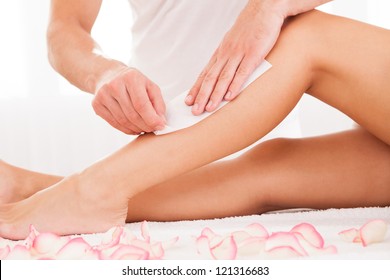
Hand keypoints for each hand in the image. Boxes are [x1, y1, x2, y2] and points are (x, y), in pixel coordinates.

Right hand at [92, 67, 165, 134]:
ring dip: (137, 129)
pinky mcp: (96, 104)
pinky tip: (134, 128)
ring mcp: (103, 95)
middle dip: (146, 126)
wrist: (107, 74)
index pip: (141, 104)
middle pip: (132, 115)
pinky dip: (126, 129)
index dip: (152, 119)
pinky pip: (114, 123)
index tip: (160, 126)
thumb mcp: (149, 85)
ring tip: (144, 128)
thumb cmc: (131, 81)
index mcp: (131, 78)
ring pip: (123, 121)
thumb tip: (161, 121)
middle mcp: (115, 85)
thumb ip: (158, 102)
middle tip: (153, 129)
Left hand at [186, 0, 284, 114]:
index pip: (205, 73)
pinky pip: (242, 72)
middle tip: (194, 110)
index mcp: (221, 52)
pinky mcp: (253, 54)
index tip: (189, 100)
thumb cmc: (250, 27)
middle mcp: (226, 54)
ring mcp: (239, 54)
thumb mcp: (234, 42)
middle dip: (201, 96)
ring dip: (215, 94)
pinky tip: (229, 97)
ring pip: (223, 77)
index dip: (196, 88)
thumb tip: (223, 71)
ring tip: (208, 108)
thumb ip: (228, 57)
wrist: (265, 9)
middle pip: (210, 78)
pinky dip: (234, 85)